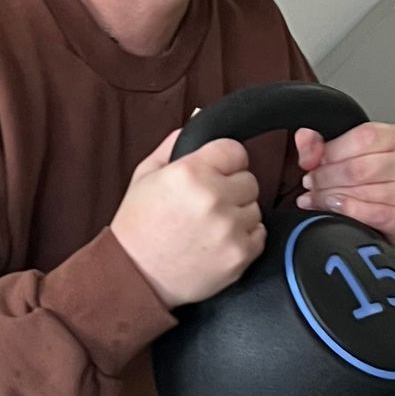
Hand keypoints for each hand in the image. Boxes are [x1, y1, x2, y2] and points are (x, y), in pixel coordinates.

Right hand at [111, 129, 266, 307]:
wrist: (135, 276)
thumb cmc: (138, 227)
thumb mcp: (145, 176)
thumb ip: (175, 144)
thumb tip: (199, 118)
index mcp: (190, 173)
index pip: (235, 151)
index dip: (224, 162)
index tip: (215, 173)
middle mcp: (213, 198)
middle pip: (249, 179)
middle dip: (231, 189)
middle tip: (206, 205)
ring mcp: (229, 228)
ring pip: (255, 207)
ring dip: (237, 214)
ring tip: (208, 226)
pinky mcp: (240, 255)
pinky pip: (259, 233)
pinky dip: (243, 237)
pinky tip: (217, 242)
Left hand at [293, 122, 394, 247]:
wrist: (392, 218)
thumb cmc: (374, 181)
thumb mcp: (349, 154)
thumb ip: (322, 145)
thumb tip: (305, 139)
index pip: (364, 137)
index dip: (331, 152)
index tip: (313, 164)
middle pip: (361, 167)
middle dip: (326, 177)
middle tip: (311, 184)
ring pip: (364, 192)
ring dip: (331, 197)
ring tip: (317, 198)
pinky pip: (377, 214)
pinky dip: (351, 212)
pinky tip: (336, 208)